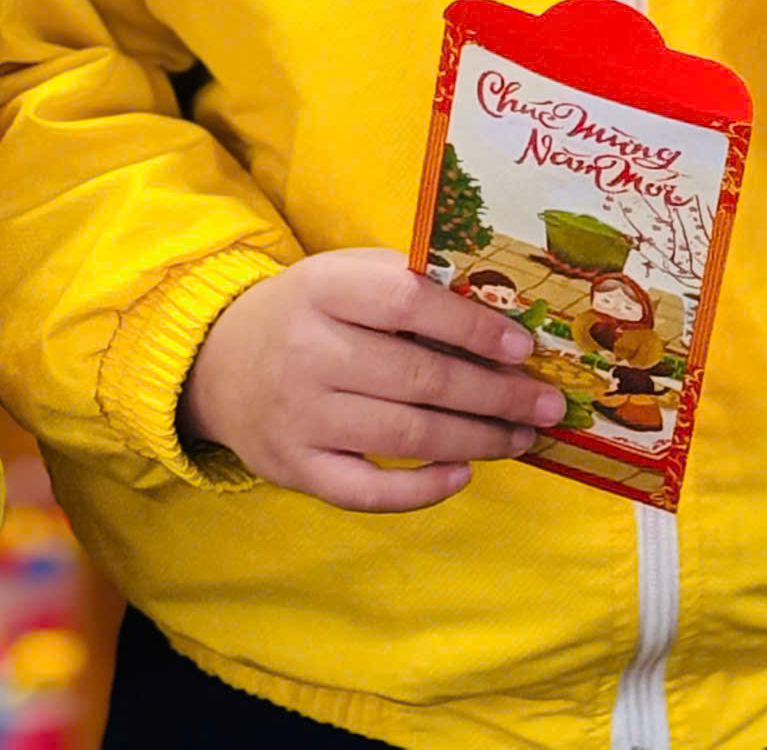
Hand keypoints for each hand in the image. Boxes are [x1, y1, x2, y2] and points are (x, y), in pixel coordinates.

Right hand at [178, 248, 564, 512]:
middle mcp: (309, 353)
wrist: (219, 361)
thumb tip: (500, 316)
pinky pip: (366, 491)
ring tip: (523, 437)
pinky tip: (463, 473)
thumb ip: (410, 286)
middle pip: (419, 378)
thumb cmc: (309, 310)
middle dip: (495, 394)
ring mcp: (300, 418)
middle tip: (548, 405)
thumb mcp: (347, 274)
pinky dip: (420, 489)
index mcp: (325, 289)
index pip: (409, 303)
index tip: (523, 346)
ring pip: (404, 436)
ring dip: (476, 439)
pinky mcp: (294, 470)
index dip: (472, 326)